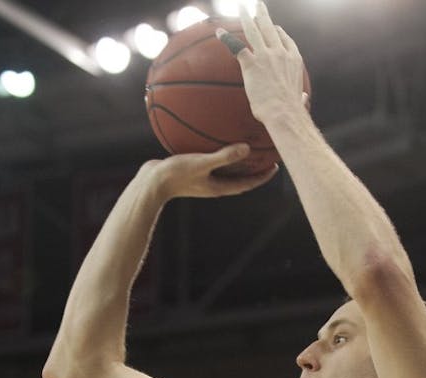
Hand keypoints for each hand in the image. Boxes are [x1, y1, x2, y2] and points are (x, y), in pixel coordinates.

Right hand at [143, 143, 278, 199]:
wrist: (150, 183)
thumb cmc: (176, 175)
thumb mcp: (202, 163)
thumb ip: (224, 156)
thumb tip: (247, 148)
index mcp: (220, 187)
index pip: (248, 184)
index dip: (263, 176)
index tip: (276, 166)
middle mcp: (214, 185)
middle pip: (241, 178)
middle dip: (254, 169)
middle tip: (266, 157)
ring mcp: (203, 180)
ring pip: (227, 171)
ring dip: (238, 163)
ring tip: (247, 148)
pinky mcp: (193, 172)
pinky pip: (212, 163)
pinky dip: (219, 154)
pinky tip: (215, 140)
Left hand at [217, 2, 308, 124]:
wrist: (284, 113)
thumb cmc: (291, 110)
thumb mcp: (299, 99)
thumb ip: (300, 96)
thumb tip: (303, 99)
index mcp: (293, 59)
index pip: (286, 40)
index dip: (279, 32)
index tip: (275, 28)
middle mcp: (280, 53)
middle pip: (270, 28)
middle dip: (263, 15)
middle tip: (258, 5)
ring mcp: (265, 56)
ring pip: (254, 30)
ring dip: (246, 17)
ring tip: (241, 7)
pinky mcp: (251, 64)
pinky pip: (236, 46)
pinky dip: (227, 39)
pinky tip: (220, 32)